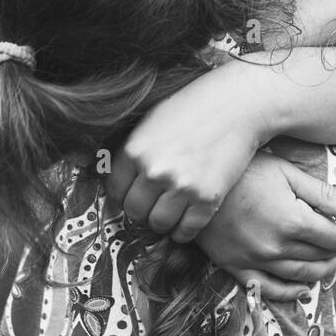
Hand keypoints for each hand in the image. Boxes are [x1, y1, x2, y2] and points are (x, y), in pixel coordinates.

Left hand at [106, 62, 267, 243]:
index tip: (134, 194)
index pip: (115, 191)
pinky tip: (187, 218)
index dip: (124, 194)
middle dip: (142, 209)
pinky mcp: (207, 198)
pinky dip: (184, 230)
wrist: (238, 104)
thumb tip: (97, 170)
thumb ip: (131, 148)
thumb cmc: (194, 107)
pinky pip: (187, 230)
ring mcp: (182, 186)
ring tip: (171, 210)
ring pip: (159, 224)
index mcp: (136, 149)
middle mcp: (155, 170)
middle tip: (154, 203)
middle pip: (134, 211)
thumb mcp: (152, 120)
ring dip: (163, 221)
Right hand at [196, 151, 335, 302]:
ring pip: (298, 275)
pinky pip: (266, 288)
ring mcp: (255, 259)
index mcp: (292, 220)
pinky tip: (301, 289)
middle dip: (335, 253)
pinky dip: (288, 293)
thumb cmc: (246, 169)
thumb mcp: (287, 172)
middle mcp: (276, 246)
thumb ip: (323, 194)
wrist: (200, 181)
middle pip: (317, 257)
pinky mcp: (235, 266)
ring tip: (330, 265)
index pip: (332, 237)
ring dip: (319, 273)